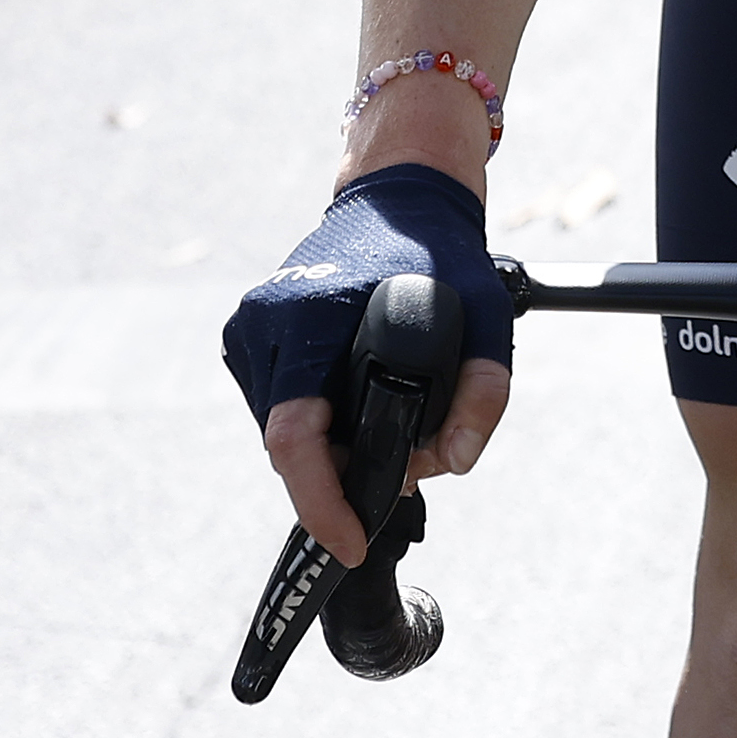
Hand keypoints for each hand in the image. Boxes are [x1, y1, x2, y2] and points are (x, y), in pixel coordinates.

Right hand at [223, 165, 518, 567]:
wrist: (399, 196)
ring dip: (326, 453)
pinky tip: (356, 408)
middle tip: (403, 471)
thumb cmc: (440, 255)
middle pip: (289, 446)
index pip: (295, 436)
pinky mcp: (248, 336)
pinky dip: (314, 425)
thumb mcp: (488, 316)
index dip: (320, 501)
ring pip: (280, 431)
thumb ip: (485, 393)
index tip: (351, 541)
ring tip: (387, 435)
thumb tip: (453, 463)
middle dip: (340, 479)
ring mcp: (249, 328)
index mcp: (310, 316)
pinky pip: (277, 407)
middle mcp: (266, 323)